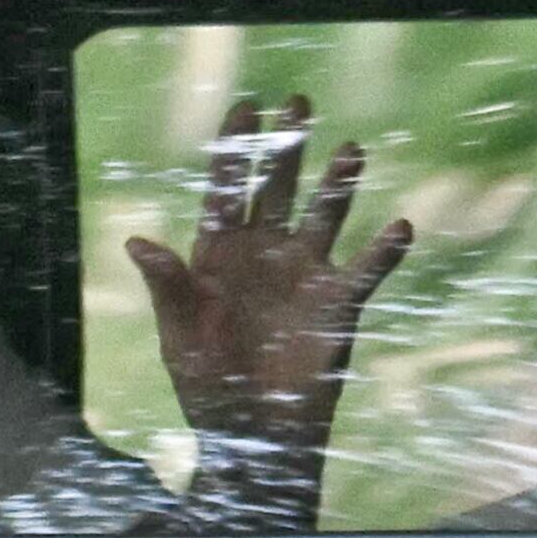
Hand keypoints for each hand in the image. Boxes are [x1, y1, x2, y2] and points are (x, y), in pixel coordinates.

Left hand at [125, 95, 412, 526]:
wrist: (254, 436)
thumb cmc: (208, 388)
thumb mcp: (180, 336)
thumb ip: (167, 286)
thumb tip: (137, 241)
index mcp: (219, 255)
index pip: (227, 187)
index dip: (235, 147)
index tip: (247, 105)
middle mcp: (265, 254)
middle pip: (278, 186)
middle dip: (288, 145)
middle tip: (299, 101)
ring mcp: (305, 275)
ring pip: (326, 215)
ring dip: (338, 185)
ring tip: (351, 150)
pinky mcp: (339, 303)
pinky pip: (367, 268)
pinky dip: (385, 250)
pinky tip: (400, 226)